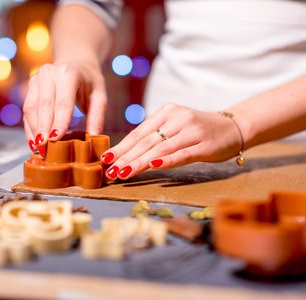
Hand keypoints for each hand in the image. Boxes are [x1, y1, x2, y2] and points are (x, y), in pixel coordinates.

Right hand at [22, 61, 107, 153]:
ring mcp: (36, 78)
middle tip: (44, 148)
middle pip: (44, 106)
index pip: (63, 102)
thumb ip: (97, 117)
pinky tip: (33, 141)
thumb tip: (94, 139)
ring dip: (34, 130)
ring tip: (38, 148)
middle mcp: (49, 73)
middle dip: (43, 129)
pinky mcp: (29, 86)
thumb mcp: (99, 96)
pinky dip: (29, 127)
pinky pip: (27, 109)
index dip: (59, 122)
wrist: (75, 62)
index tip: (55, 139)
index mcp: (68, 74)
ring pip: (31, 108)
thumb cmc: (89, 82)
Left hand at [100, 103, 243, 179]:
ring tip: (124, 173)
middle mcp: (177, 118)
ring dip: (139, 162)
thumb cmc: (198, 130)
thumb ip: (155, 136)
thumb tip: (126, 154)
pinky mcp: (204, 144)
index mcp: (166, 112)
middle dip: (125, 158)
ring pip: (160, 148)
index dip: (121, 148)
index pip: (138, 133)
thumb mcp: (175, 126)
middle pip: (146, 141)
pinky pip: (182, 153)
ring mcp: (191, 130)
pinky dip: (168, 160)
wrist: (234, 126)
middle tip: (110, 172)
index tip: (106, 160)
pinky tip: (154, 165)